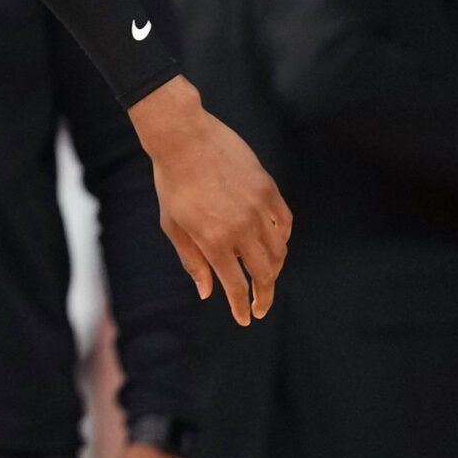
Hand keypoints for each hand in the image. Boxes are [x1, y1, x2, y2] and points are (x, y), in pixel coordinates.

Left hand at [130, 79, 290, 324]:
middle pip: (264, 273)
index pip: (236, 284)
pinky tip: (276, 245)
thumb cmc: (172, 182)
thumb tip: (207, 292)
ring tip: (266, 276)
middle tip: (260, 306)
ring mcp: (259, 208)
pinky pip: (285, 222)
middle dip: (264, 295)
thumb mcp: (173, 225)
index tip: (245, 318)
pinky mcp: (269, 189)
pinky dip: (283, 238)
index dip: (242, 306)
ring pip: (279, 250)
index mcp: (214, 240)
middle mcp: (242, 228)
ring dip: (274, 268)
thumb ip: (192, 260)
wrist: (184, 138)